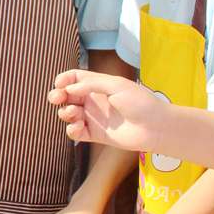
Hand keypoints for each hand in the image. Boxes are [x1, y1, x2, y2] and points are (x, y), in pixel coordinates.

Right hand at [49, 69, 165, 151]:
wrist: (156, 128)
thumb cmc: (140, 103)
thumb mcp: (116, 85)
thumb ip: (90, 84)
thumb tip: (68, 89)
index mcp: (97, 85)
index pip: (73, 79)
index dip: (63, 80)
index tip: (60, 84)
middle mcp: (92, 100)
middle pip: (66, 96)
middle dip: (57, 96)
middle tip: (57, 99)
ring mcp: (93, 117)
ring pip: (68, 113)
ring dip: (66, 112)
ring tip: (76, 114)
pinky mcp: (94, 134)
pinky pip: (75, 132)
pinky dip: (72, 130)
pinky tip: (78, 127)